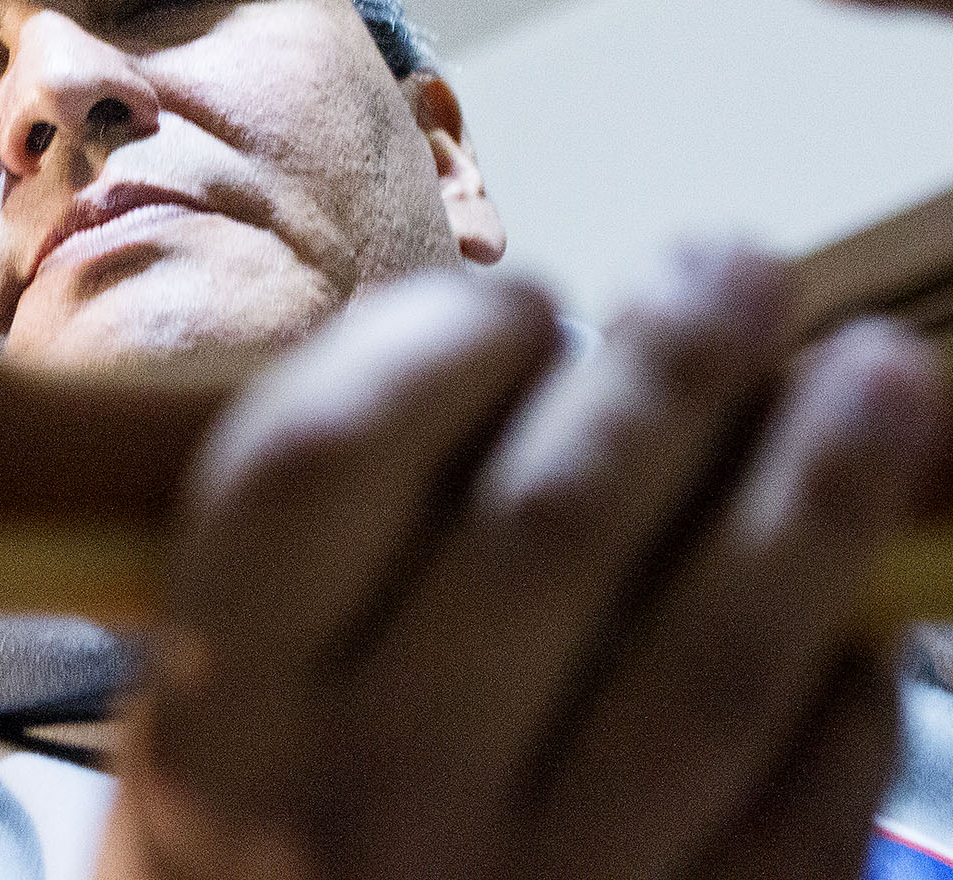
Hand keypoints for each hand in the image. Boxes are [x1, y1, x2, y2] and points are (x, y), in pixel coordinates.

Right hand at [98, 249, 943, 878]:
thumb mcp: (210, 693)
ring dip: (817, 488)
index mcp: (217, 708)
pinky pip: (799, 806)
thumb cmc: (249, 838)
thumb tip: (553, 361)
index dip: (440, 337)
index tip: (522, 299)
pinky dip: (849, 681)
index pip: (321, 461)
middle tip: (736, 265)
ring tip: (877, 371)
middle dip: (668, 362)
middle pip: (546, 526)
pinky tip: (862, 594)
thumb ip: (324, 543)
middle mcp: (361, 801)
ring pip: (713, 660)